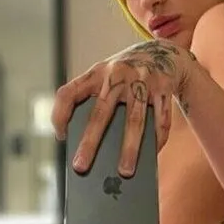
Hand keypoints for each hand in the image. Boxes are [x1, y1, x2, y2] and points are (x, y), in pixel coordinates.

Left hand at [52, 39, 193, 176]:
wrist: (162, 52)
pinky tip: (152, 154)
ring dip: (130, 148)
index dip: (59, 114)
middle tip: (81, 167)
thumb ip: (93, 98)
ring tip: (125, 171)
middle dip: (90, 142)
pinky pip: (161, 119)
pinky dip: (157, 139)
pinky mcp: (163, 88)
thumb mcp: (106, 75)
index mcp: (96, 72)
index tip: (60, 136)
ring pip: (135, 120)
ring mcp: (143, 80)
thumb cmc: (125, 74)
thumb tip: (88, 141)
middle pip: (101, 113)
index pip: (69, 92)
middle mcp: (118, 74)